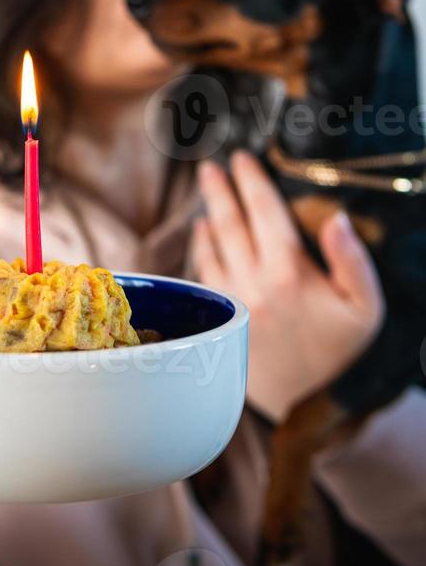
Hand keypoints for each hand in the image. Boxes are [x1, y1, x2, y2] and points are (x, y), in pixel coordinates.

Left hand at [191, 152, 384, 422]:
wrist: (311, 407)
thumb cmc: (343, 353)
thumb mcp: (365, 307)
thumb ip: (352, 260)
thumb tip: (337, 217)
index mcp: (289, 273)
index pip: (264, 212)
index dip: (252, 180)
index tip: (242, 158)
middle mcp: (253, 283)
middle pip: (229, 223)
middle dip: (219, 190)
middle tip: (211, 166)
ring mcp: (231, 302)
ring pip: (211, 248)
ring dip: (207, 216)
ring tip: (206, 192)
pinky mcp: (219, 321)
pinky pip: (203, 276)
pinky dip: (201, 251)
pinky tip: (203, 237)